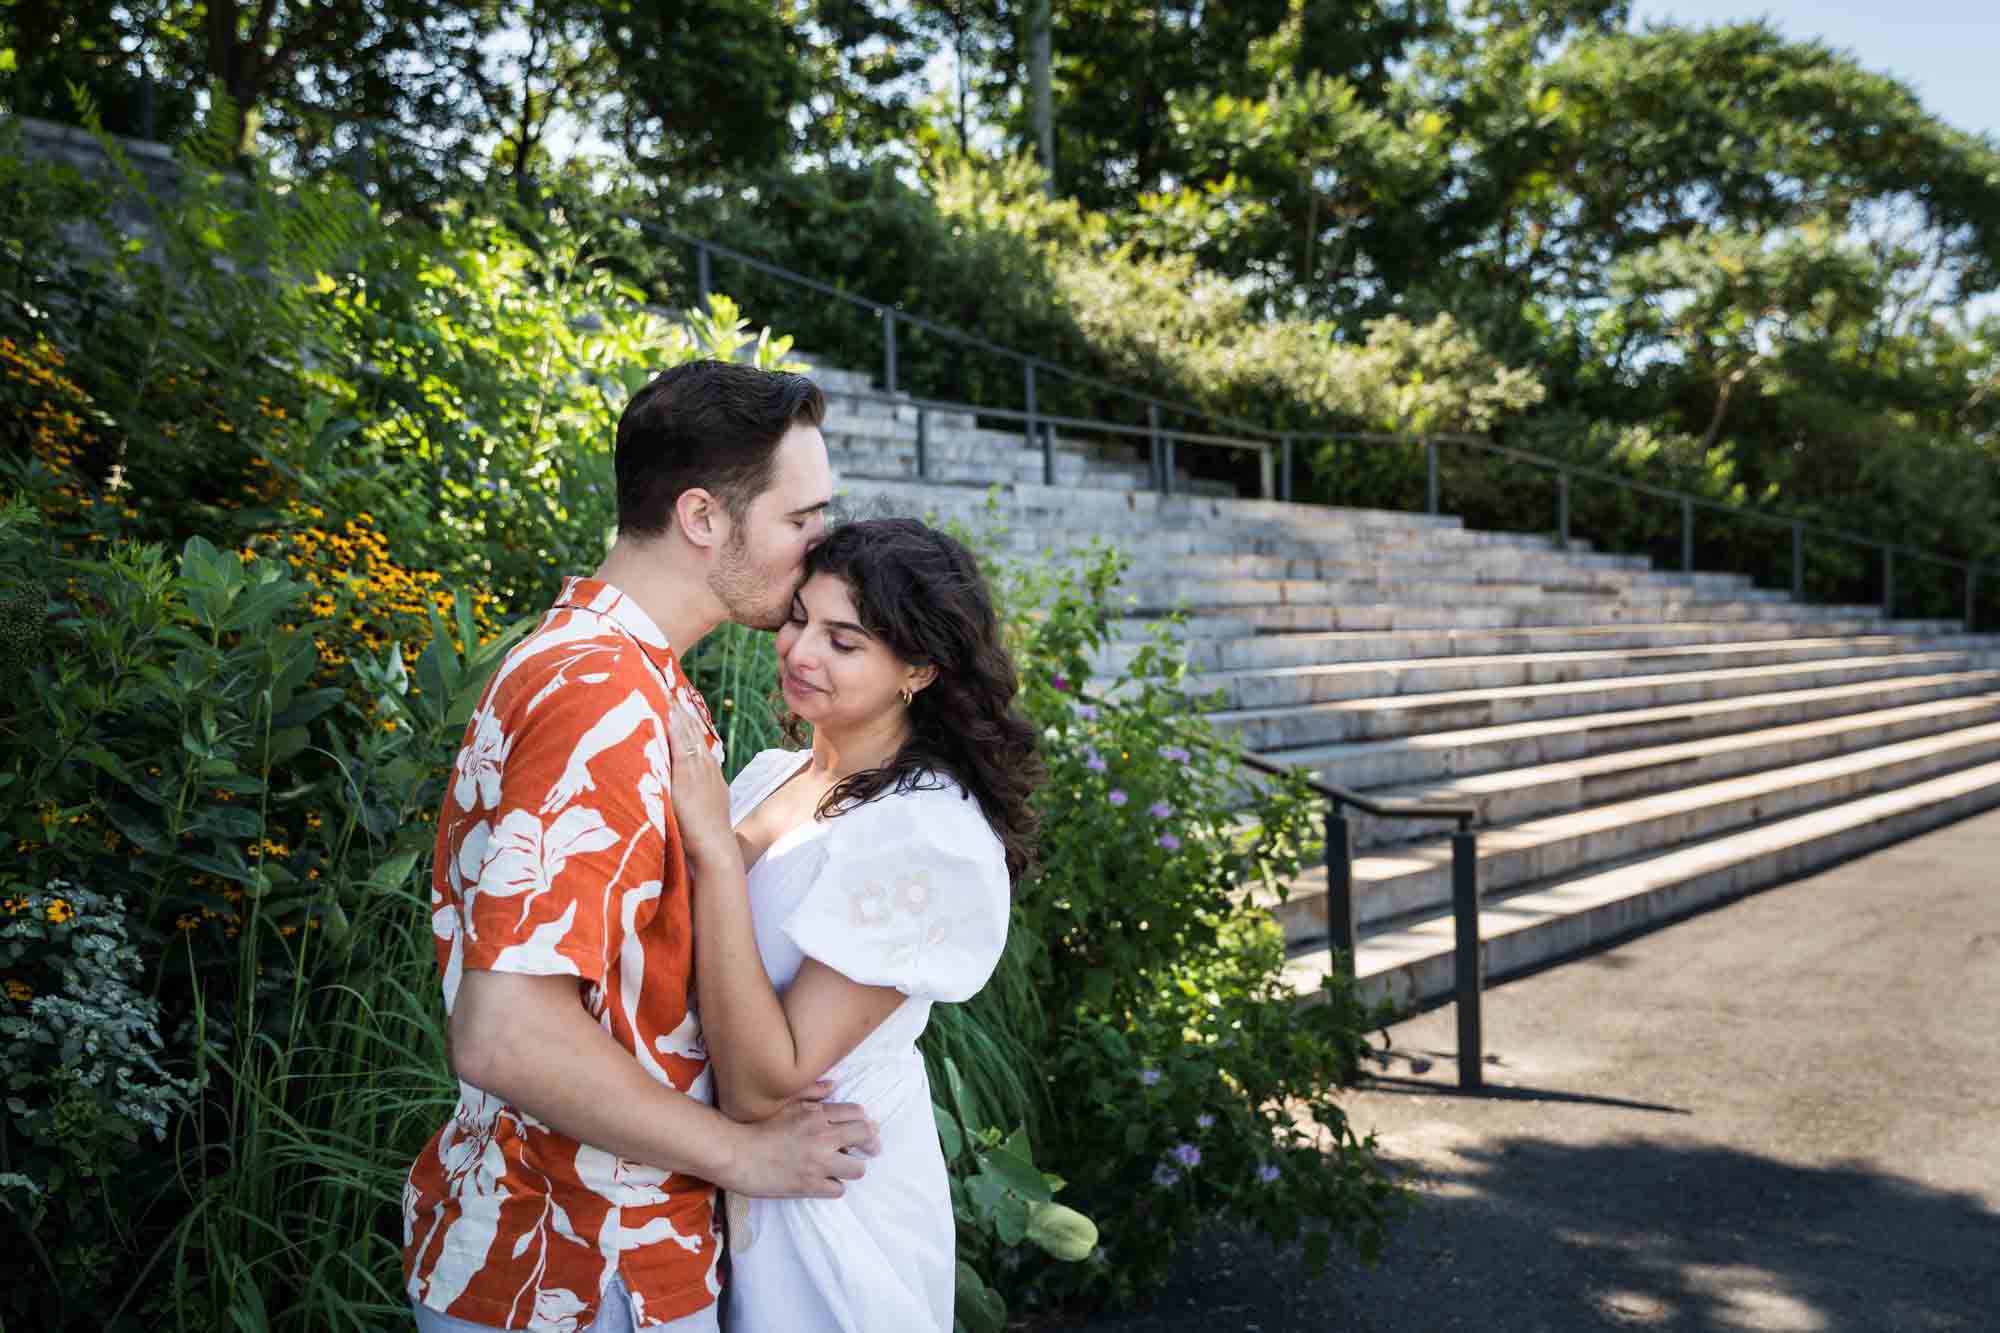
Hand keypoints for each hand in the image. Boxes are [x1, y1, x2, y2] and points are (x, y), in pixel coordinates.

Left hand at [667, 704, 734, 867]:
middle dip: (683, 712)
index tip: (681, 706)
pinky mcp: (688, 776)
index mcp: (710, 775)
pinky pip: (680, 744)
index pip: (698, 742)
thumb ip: (693, 798)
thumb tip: (681, 794)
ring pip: (688, 734)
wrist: (715, 847)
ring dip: (678, 713)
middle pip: (694, 733)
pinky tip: (667, 713)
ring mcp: (698, 770)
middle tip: (672, 689)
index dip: (689, 724)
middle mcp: (706, 768)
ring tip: (668, 693)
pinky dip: (675, 727)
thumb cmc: (706, 837)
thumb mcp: (702, 810)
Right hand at [727, 1093, 877, 1198]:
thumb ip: (811, 1092)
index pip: (858, 1114)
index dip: (864, 1123)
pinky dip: (832, 1186)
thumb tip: (833, 1085)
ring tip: (841, 1168)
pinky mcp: (809, 1186)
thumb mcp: (786, 1103)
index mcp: (817, 1115)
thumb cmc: (758, 1127)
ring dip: (851, 1168)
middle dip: (869, 1144)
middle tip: (866, 1151)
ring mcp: (818, 1163)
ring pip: (858, 1169)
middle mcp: (822, 1136)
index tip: (864, 1131)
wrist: (736, 1154)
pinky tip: (823, 1182)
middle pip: (865, 1137)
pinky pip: (838, 1189)